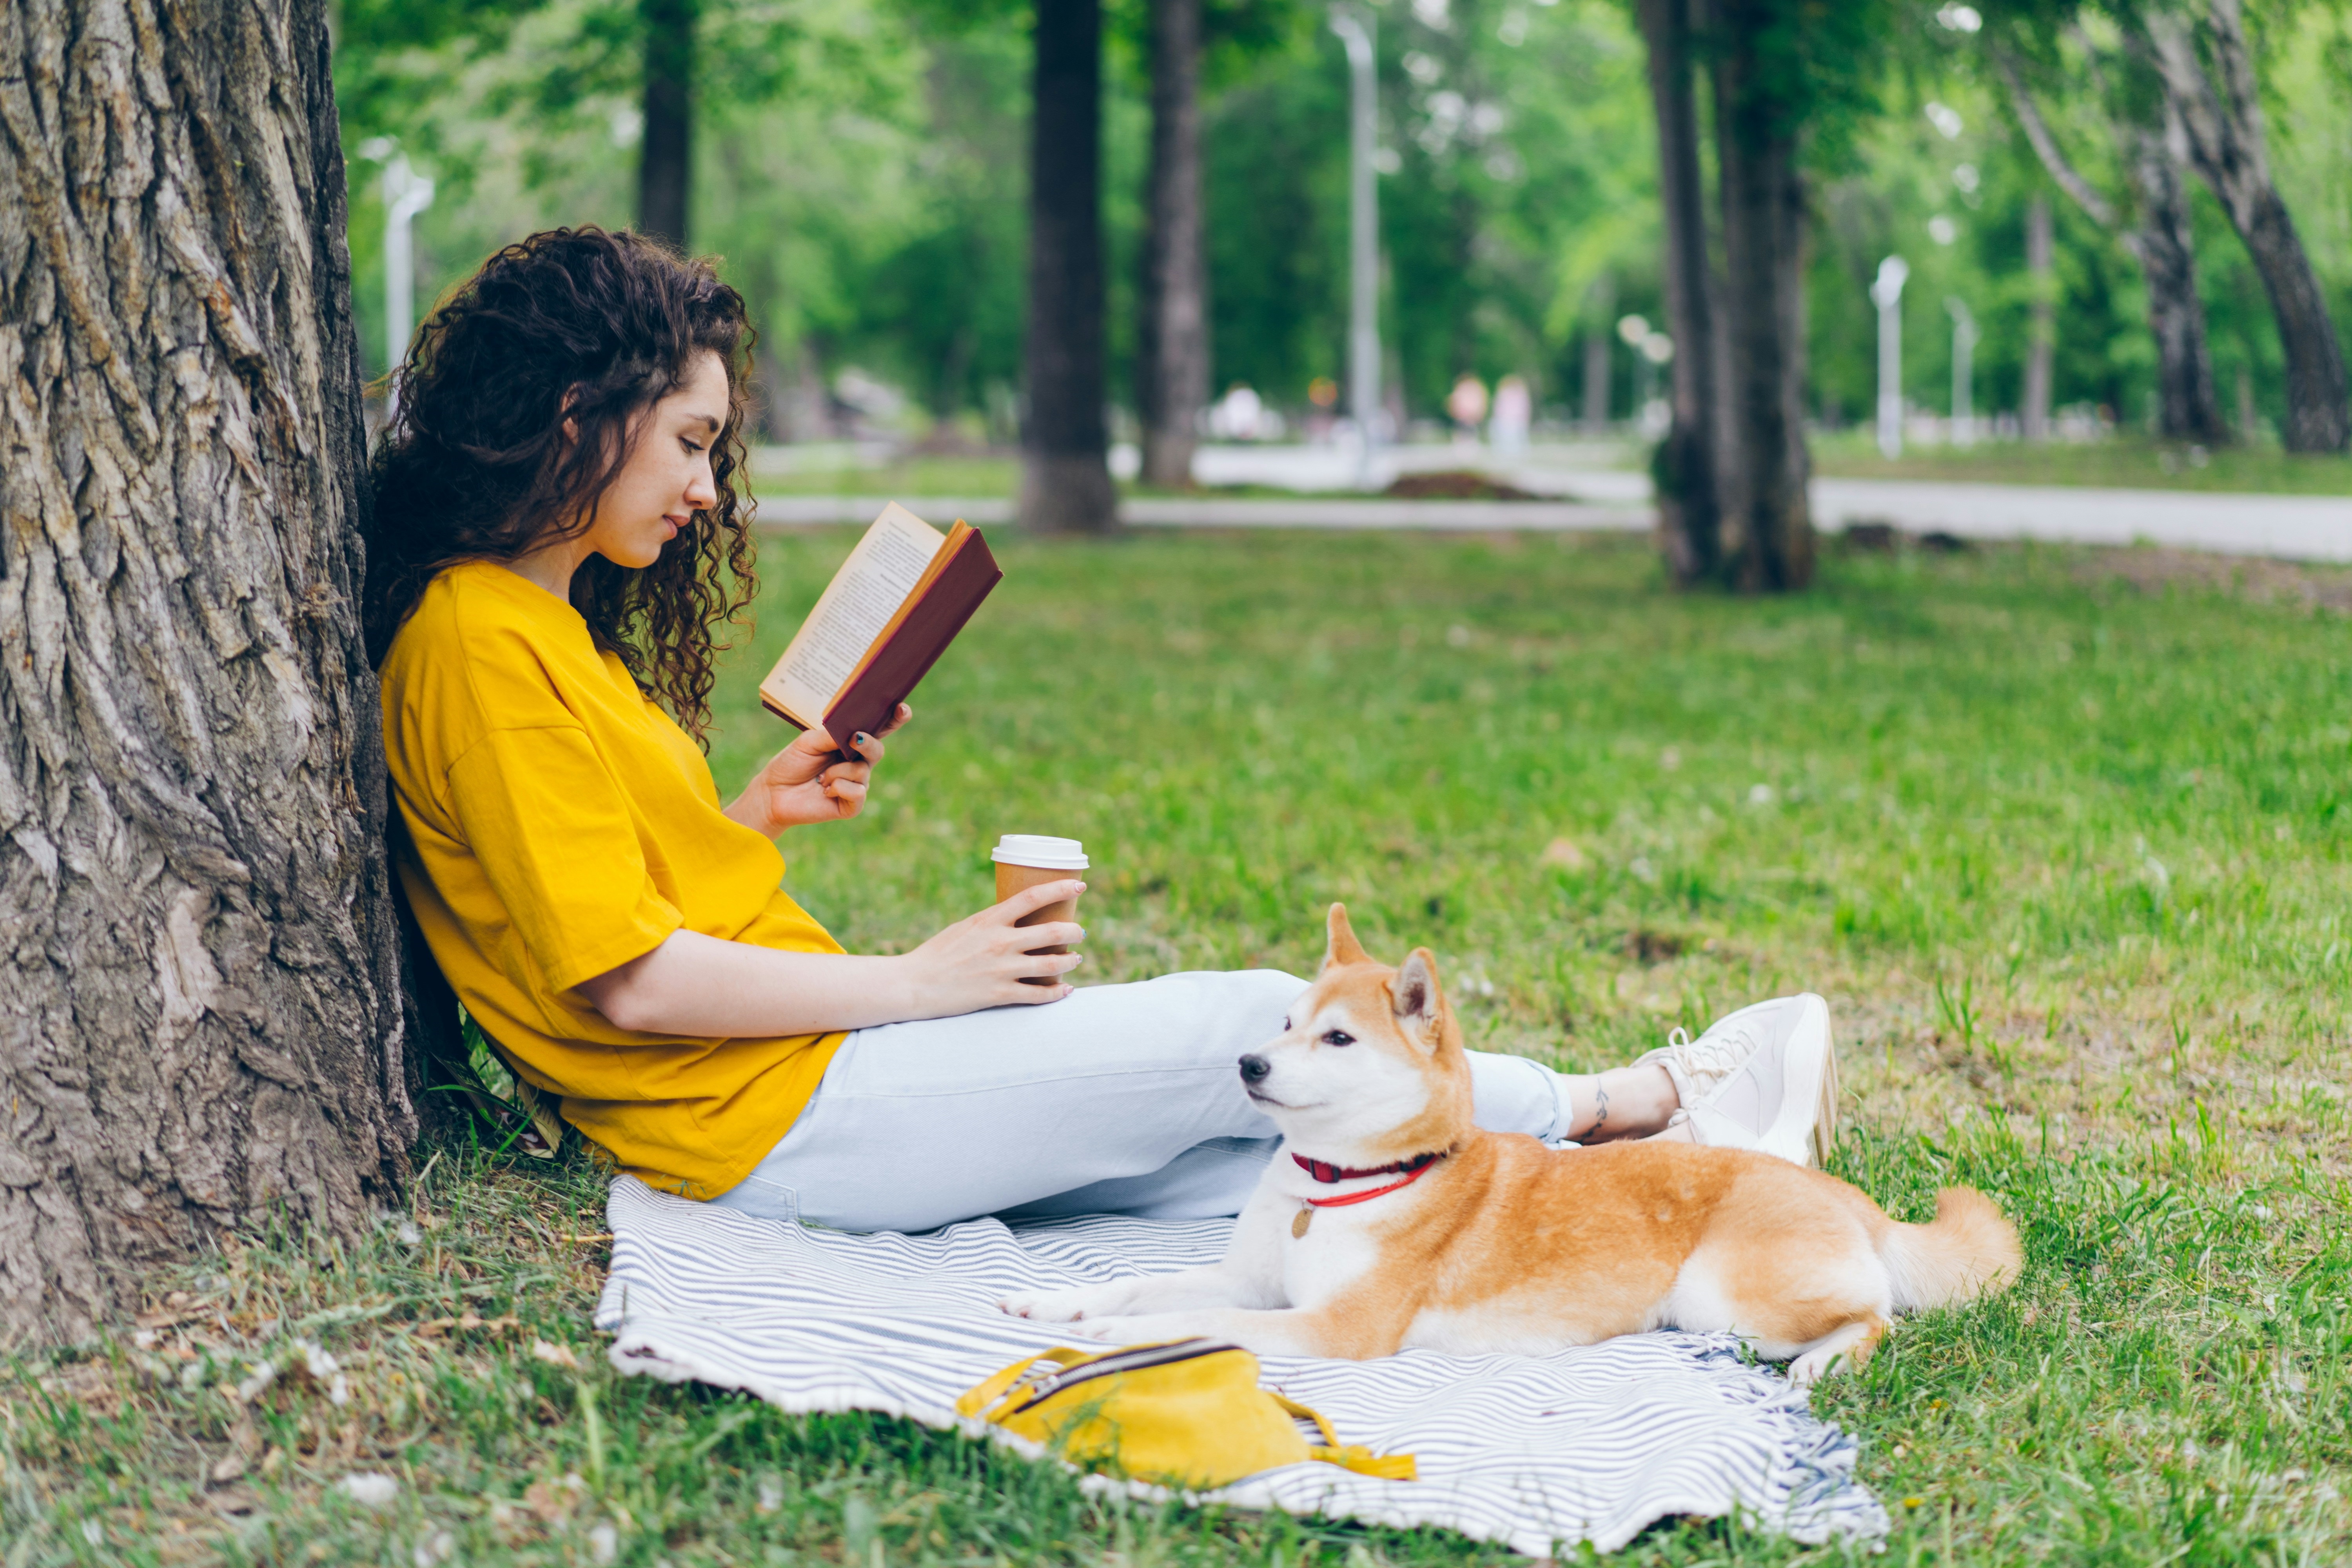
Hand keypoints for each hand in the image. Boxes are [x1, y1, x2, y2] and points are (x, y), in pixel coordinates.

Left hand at [728, 703, 910, 835]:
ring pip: (862, 771)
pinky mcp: (851, 805)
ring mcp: (856, 785)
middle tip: (852, 740)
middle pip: (877, 750)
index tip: (902, 709)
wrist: (773, 792)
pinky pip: (857, 792)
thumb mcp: (809, 741)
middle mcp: (857, 763)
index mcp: (850, 744)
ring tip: (819, 777)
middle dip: (866, 744)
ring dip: (837, 772)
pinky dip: (838, 788)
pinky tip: (824, 790)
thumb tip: (856, 733)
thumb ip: (832, 734)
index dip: (895, 719)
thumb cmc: (791, 763)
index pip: (879, 730)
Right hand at [895, 879, 1085, 1016]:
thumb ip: (991, 923)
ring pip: (1052, 964)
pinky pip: (1038, 995)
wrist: (914, 984)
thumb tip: (1015, 920)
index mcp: (990, 919)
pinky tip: (1065, 990)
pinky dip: (1057, 992)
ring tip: (1076, 959)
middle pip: (1052, 931)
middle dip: (1074, 931)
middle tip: (1080, 932)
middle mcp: (1000, 942)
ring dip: (1071, 961)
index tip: (1079, 885)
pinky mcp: (1000, 995)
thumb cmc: (937, 954)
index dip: (1060, 888)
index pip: (1033, 896)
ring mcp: (1002, 969)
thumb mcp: (965, 927)